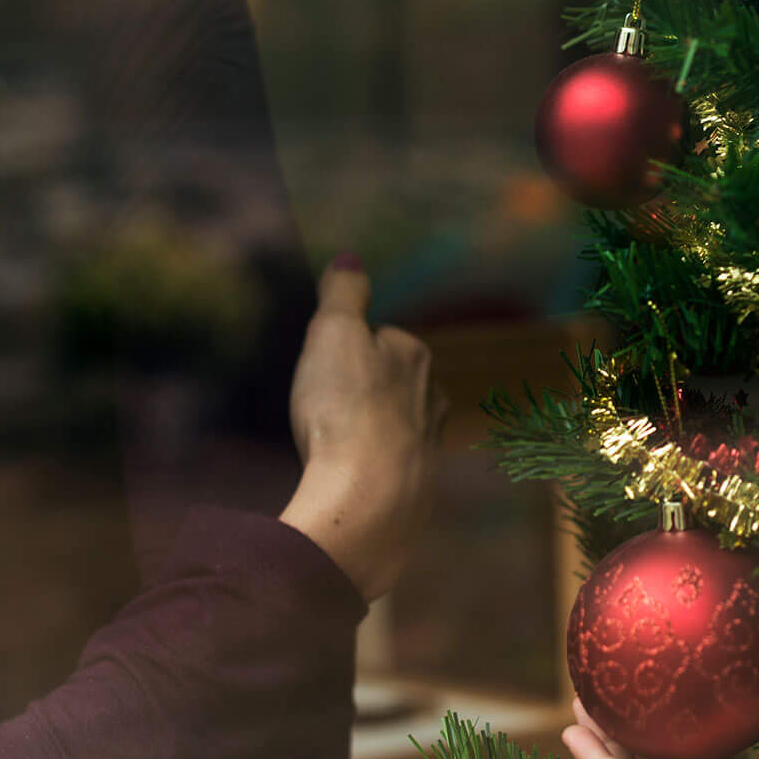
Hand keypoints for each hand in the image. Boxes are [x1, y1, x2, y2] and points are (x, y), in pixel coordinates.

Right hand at [280, 256, 444, 602]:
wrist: (368, 500)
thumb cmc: (345, 410)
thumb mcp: (333, 335)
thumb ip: (343, 293)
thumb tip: (351, 258)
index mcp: (414, 356)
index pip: (382, 337)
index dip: (349, 348)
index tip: (326, 366)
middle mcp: (433, 399)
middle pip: (394, 383)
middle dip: (367, 389)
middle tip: (327, 404)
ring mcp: (429, 448)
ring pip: (399, 426)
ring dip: (374, 431)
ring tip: (340, 443)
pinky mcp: (418, 492)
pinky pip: (393, 470)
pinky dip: (375, 471)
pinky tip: (353, 478)